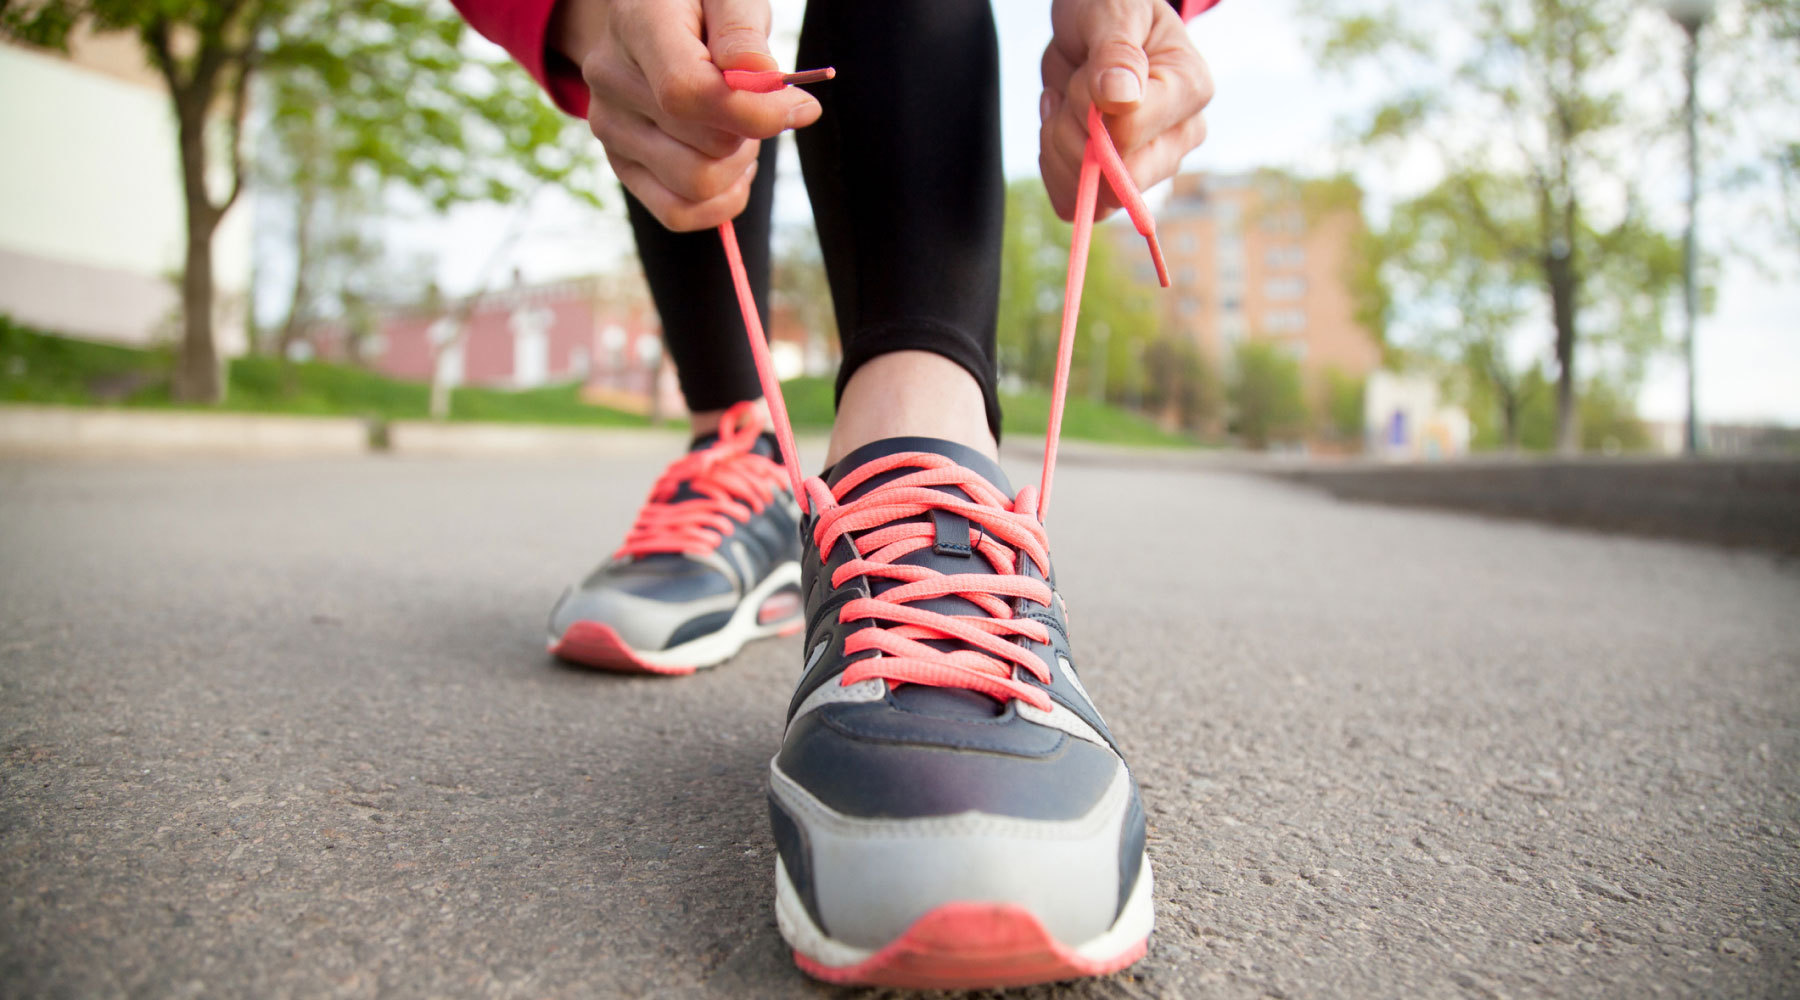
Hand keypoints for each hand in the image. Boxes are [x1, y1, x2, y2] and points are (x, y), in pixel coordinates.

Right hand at [551, 0, 820, 230]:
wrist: (655, 14)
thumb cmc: (701, 2)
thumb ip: (743, 31)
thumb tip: (762, 77)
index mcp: (637, 26)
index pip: (687, 93)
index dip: (753, 113)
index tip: (799, 106)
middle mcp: (611, 81)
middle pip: (702, 146)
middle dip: (752, 132)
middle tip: (759, 101)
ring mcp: (609, 128)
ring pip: (695, 186)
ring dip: (737, 165)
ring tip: (739, 127)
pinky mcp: (621, 164)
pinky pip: (677, 213)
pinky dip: (720, 202)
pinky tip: (732, 168)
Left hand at [1039, 0, 1213, 221]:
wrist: (1092, 23)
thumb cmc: (1110, 8)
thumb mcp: (1113, 11)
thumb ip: (1117, 52)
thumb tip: (1121, 98)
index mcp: (1189, 90)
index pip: (1130, 134)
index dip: (1090, 110)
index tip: (1086, 74)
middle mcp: (1179, 137)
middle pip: (1114, 178)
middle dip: (1072, 133)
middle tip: (1070, 90)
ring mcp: (1150, 166)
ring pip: (1091, 196)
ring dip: (1058, 146)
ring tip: (1065, 101)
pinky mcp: (1116, 183)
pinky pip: (1072, 202)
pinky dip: (1052, 164)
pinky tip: (1061, 124)